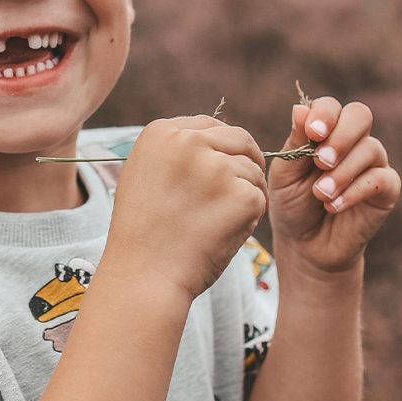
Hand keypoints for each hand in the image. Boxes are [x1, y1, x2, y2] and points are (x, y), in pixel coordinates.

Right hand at [105, 115, 267, 302]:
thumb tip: (211, 138)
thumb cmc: (142, 232)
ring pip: (252, 170)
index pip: (210, 125)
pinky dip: (248, 216)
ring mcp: (217, 167)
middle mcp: (188, 142)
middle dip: (242, 163)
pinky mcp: (241, 194)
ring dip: (244, 193)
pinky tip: (222, 232)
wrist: (144, 275)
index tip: (216, 172)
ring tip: (215, 221)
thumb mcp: (142, 175)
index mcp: (161, 132)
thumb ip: (174, 150)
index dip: (219, 148)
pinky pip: (259, 196)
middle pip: (239, 140)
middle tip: (231, 194)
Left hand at [267, 97, 400, 275]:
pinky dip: (355, 191)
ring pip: (370, 149)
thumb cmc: (292, 205)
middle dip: (341, 136)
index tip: (312, 133)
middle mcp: (352, 142)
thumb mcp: (285, 175)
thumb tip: (300, 108)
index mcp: (325, 133)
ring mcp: (372, 163)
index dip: (325, 114)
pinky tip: (334, 206)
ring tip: (321, 195)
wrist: (305, 245)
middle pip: (360, 115)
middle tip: (321, 162)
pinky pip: (381, 178)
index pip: (331, 107)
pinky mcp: (386, 189)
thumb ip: (295, 144)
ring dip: (342, 173)